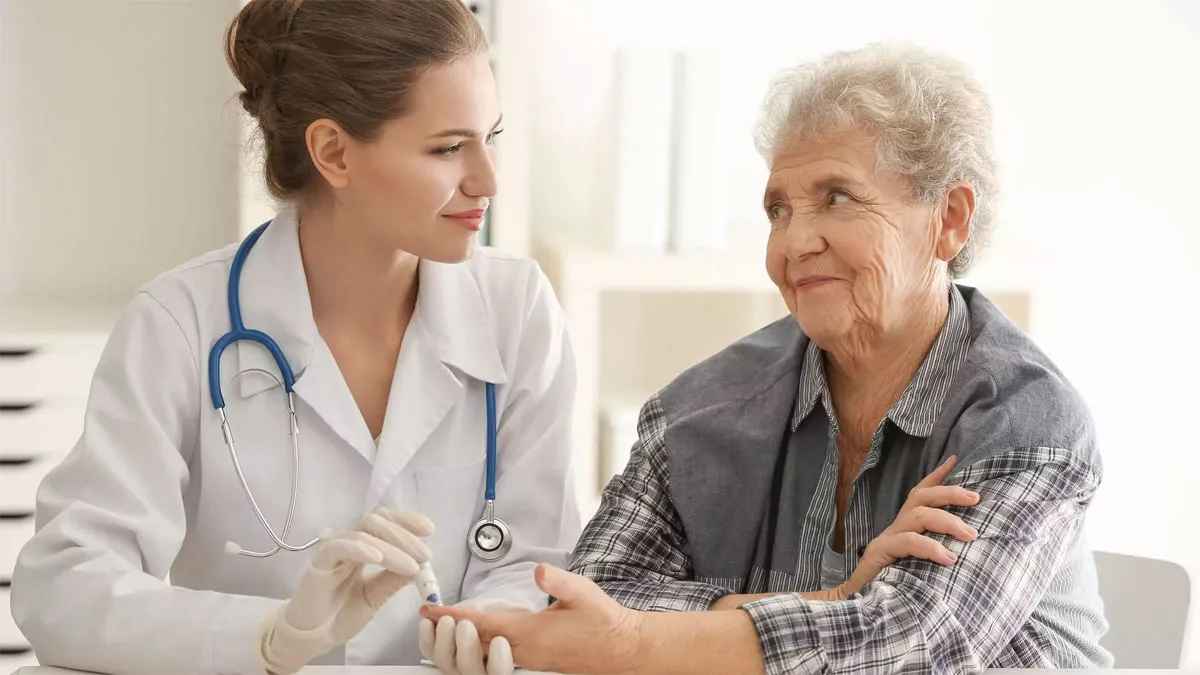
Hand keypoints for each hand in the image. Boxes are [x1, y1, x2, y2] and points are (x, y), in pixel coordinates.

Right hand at [258, 508, 434, 674]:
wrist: (313, 638)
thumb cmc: (340, 615)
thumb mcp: (376, 597)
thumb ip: (393, 580)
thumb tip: (420, 565)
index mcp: (363, 549)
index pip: (385, 523)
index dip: (407, 521)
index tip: (429, 530)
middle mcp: (349, 544)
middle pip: (377, 522)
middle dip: (404, 535)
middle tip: (424, 555)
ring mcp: (333, 551)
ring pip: (363, 533)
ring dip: (392, 547)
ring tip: (411, 566)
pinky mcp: (319, 563)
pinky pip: (339, 546)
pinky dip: (361, 548)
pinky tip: (378, 558)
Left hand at [421, 564, 643, 674]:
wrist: (619, 648)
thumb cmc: (602, 620)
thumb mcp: (583, 593)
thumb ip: (559, 581)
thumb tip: (539, 571)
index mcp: (531, 634)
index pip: (482, 625)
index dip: (454, 617)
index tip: (431, 609)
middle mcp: (523, 651)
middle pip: (474, 642)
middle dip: (448, 629)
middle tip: (428, 616)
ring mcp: (526, 659)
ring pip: (482, 651)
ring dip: (460, 638)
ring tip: (443, 623)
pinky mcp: (531, 661)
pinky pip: (495, 655)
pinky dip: (478, 643)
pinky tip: (473, 634)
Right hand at [711, 456, 978, 610]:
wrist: (855, 609)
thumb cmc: (892, 590)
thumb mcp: (919, 569)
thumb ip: (935, 555)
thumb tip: (966, 553)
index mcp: (905, 530)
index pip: (920, 494)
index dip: (937, 476)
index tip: (955, 459)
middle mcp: (895, 529)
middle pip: (920, 497)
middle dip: (950, 492)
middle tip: (976, 498)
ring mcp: (886, 540)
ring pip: (917, 515)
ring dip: (947, 520)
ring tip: (970, 534)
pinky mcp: (879, 554)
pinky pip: (906, 542)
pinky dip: (929, 546)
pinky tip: (948, 557)